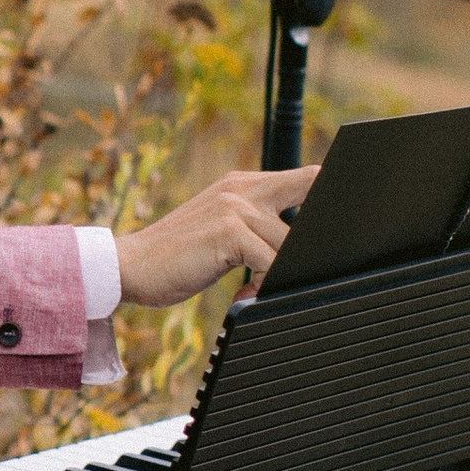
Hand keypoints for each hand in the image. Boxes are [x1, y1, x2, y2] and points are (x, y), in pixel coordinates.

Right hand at [115, 164, 315, 307]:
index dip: (333, 198)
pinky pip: (270, 262)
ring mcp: (235, 207)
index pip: (309, 177)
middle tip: (295, 274)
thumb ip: (257, 228)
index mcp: (243, 184)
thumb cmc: (176, 257)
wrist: (130, 266)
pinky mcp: (228, 231)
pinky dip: (262, 285)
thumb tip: (301, 251)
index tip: (339, 231)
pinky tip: (241, 293)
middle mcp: (241, 188)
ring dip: (277, 276)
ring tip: (250, 289)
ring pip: (288, 246)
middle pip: (310, 212)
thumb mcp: (222, 231)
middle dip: (310, 251)